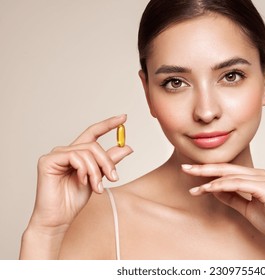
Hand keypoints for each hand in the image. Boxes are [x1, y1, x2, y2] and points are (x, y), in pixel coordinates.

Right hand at [29, 115, 132, 232]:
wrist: (59, 218)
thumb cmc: (74, 200)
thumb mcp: (98, 178)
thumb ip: (109, 162)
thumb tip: (127, 147)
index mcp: (77, 154)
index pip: (93, 133)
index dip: (108, 124)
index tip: (124, 117)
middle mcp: (66, 151)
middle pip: (94, 145)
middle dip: (107, 161)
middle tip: (114, 178)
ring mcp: (56, 155)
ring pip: (87, 152)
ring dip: (96, 171)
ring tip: (97, 187)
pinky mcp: (48, 161)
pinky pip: (74, 157)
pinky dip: (84, 170)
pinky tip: (83, 181)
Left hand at [183, 163, 264, 257]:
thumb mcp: (247, 208)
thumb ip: (232, 198)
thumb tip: (214, 191)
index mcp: (255, 177)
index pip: (227, 171)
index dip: (208, 172)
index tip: (192, 174)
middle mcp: (259, 174)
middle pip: (225, 168)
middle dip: (203, 168)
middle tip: (185, 169)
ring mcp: (262, 179)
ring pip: (229, 175)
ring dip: (209, 180)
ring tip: (193, 186)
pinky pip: (238, 183)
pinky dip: (221, 185)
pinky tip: (208, 189)